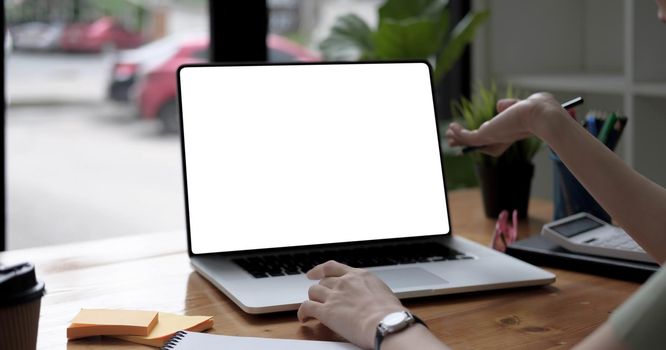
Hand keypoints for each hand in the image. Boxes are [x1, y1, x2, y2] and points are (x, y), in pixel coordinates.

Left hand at [297, 261, 405, 348]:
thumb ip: (370, 292)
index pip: (333, 267)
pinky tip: (304, 318)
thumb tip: (372, 300)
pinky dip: (303, 312)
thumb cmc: (391, 313)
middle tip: (319, 297)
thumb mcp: (383, 293)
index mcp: (359, 276)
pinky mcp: (326, 311)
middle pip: (323, 281)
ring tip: (312, 308)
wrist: (387, 322)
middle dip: (320, 289)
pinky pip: (307, 307)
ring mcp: (334, 295)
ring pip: (313, 292)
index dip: (320, 270)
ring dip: (312, 300)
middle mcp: (344, 282)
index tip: (314, 273)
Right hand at [446, 92, 565, 156]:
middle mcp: (502, 138)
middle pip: (481, 145)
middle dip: (467, 143)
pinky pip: (468, 136)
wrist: (541, 113)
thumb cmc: (539, 108)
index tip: (480, 130)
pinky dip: (458, 133)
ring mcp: (493, 137)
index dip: (486, 141)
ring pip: (472, 142)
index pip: (497, 142)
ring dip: (458, 139)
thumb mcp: (523, 105)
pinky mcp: (486, 134)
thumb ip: (511, 105)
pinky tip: (451, 127)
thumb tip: (500, 106)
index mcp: (513, 134)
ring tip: (448, 137)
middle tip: (456, 140)